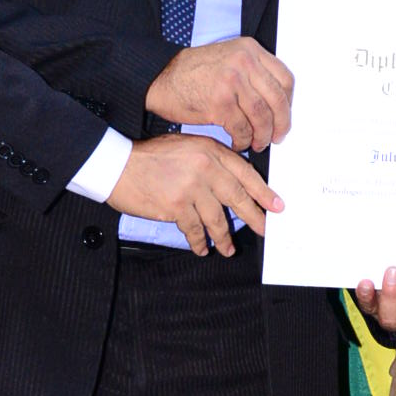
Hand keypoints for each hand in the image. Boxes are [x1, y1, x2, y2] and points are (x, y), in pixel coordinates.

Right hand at [105, 134, 279, 255]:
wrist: (119, 165)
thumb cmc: (151, 156)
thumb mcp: (186, 146)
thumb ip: (210, 160)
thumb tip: (233, 183)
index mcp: (210, 150)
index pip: (245, 173)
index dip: (263, 192)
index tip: (276, 206)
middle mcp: (205, 168)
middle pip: (237, 197)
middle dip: (254, 218)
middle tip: (265, 231)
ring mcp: (192, 188)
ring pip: (217, 218)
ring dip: (224, 237)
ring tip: (229, 249)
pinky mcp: (177, 207)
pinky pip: (195, 230)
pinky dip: (199, 242)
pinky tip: (202, 249)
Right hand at [144, 38, 293, 151]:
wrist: (159, 77)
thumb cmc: (191, 73)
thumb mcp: (229, 60)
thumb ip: (253, 74)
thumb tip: (277, 104)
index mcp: (249, 49)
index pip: (284, 79)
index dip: (287, 103)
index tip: (283, 116)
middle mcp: (243, 61)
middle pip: (277, 99)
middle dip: (280, 124)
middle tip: (276, 136)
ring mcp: (231, 80)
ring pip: (261, 116)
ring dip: (261, 135)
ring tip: (257, 143)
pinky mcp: (219, 102)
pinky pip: (241, 127)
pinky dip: (243, 139)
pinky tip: (239, 142)